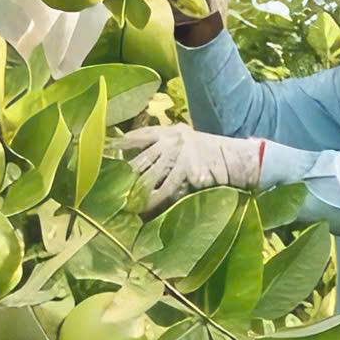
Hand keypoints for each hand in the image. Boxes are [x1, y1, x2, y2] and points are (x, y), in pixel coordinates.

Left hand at [113, 122, 265, 211]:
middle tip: (105, 184)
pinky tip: (144, 207)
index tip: (103, 151)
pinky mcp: (188, 173)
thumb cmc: (210, 151)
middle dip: (122, 173)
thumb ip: (168, 142)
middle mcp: (171, 143)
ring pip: (149, 174)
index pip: (139, 137)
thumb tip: (139, 150)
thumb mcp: (188, 139)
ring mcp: (179, 158)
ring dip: (134, 188)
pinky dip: (154, 199)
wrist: (236, 158)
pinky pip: (166, 189)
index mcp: (170, 133)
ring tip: (121, 199)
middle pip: (140, 158)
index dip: (120, 144)